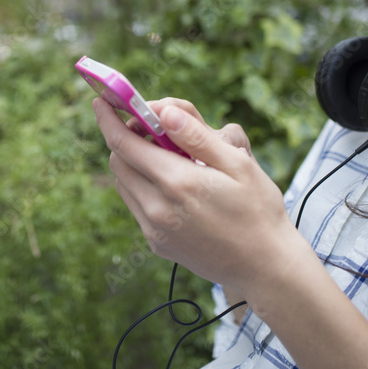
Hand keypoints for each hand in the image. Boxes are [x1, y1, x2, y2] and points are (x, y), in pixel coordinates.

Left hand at [93, 96, 300, 297]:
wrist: (265, 267)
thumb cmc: (258, 209)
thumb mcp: (238, 163)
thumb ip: (196, 136)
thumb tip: (164, 112)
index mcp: (177, 182)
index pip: (124, 143)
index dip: (109, 119)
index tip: (102, 101)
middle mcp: (158, 207)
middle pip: (118, 162)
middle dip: (125, 139)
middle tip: (152, 130)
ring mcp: (155, 230)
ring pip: (124, 184)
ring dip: (133, 164)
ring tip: (168, 158)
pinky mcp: (157, 244)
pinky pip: (136, 206)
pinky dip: (143, 187)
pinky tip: (173, 186)